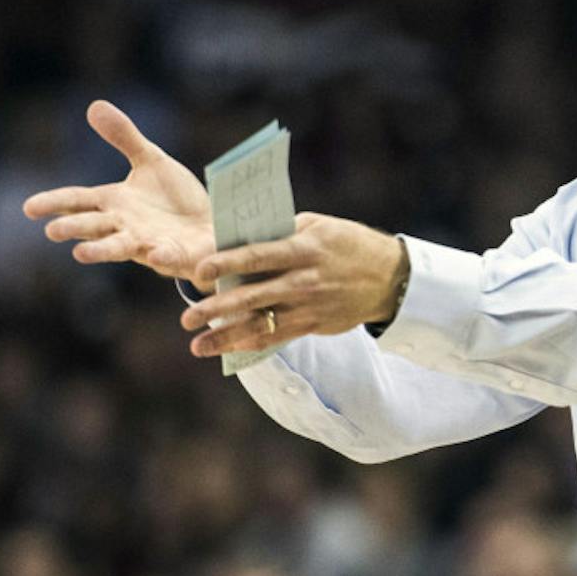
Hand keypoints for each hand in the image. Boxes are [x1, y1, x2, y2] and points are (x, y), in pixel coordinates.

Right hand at [22, 101, 214, 282]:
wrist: (212, 225)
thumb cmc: (176, 198)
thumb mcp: (151, 161)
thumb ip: (124, 137)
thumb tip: (94, 105)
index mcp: (115, 202)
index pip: (78, 201)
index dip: (54, 203)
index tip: (29, 208)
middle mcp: (125, 226)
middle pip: (93, 226)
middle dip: (74, 227)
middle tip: (52, 230)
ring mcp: (148, 243)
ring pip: (120, 248)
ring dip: (101, 251)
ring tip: (80, 254)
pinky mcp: (176, 255)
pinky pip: (166, 257)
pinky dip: (160, 256)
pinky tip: (154, 253)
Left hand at [179, 213, 407, 356]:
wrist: (389, 277)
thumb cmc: (347, 244)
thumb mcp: (318, 226)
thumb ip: (280, 233)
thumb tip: (238, 240)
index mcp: (303, 249)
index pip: (257, 256)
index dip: (226, 263)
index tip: (198, 270)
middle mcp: (303, 281)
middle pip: (253, 297)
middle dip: (217, 308)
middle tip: (187, 317)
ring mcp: (308, 307)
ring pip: (261, 325)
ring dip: (227, 336)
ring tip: (197, 345)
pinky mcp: (313, 325)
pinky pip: (276, 338)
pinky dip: (249, 344)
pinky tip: (226, 348)